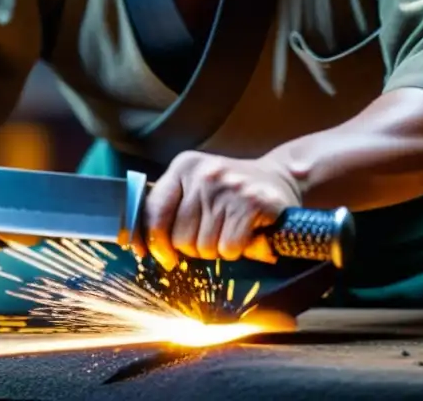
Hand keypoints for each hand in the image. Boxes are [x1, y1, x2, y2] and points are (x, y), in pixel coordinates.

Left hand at [135, 151, 301, 269]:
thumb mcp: (197, 185)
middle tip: (212, 235)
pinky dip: (236, 251)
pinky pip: (228, 249)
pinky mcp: (252, 203)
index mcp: (184, 166)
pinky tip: (245, 234)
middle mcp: (204, 173)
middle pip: (179, 238)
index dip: (153, 241)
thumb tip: (141, 245)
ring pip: (204, 247)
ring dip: (216, 249)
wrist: (281, 178)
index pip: (154, 211)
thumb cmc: (231, 190)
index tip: (158, 256)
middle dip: (193, 247)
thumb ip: (170, 208)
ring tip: (230, 230)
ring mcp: (228, 187)